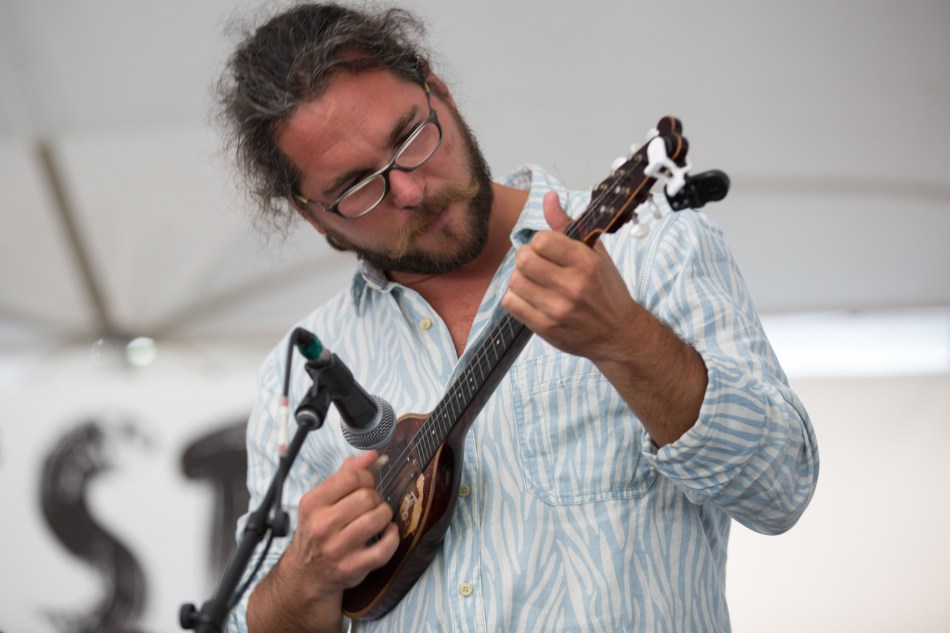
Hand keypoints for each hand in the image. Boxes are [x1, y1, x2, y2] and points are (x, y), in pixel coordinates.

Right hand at [289, 450, 398, 593]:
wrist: (305, 573)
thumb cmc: (318, 530)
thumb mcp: (321, 499)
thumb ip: (345, 474)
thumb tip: (372, 455)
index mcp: (313, 503)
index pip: (351, 477)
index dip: (366, 477)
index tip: (366, 484)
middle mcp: (322, 526)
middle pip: (367, 497)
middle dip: (375, 497)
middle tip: (370, 505)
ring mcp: (337, 549)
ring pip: (378, 518)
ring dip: (384, 514)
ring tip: (378, 518)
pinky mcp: (352, 567)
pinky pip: (385, 548)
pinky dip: (392, 537)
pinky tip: (387, 533)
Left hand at [501, 191, 639, 361]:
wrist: (617, 334)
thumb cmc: (606, 290)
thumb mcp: (595, 253)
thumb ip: (567, 225)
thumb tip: (548, 198)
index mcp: (586, 263)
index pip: (542, 240)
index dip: (540, 242)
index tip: (547, 249)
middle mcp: (572, 286)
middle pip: (524, 259)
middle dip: (527, 258)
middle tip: (537, 265)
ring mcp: (557, 309)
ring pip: (514, 281)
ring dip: (520, 278)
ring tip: (534, 282)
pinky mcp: (545, 327)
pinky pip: (511, 303)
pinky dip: (516, 298)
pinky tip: (531, 298)